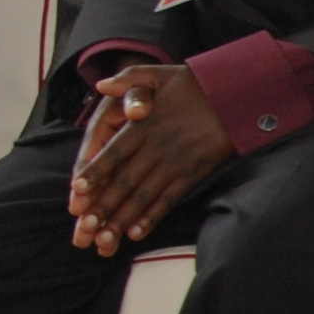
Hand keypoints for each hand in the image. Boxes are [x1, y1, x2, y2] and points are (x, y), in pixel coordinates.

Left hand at [66, 64, 231, 254]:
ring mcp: (175, 164)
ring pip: (143, 196)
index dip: (95, 170)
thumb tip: (101, 84)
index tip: (77, 188)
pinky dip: (151, 217)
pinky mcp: (191, 175)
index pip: (113, 152)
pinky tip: (136, 233)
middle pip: (124, 181)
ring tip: (104, 240)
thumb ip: (128, 78)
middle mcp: (156, 148)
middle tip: (83, 228)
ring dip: (122, 219)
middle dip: (102, 206)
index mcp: (144, 126)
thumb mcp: (159, 74)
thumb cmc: (194, 85)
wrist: (236, 97)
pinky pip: (168, 200)